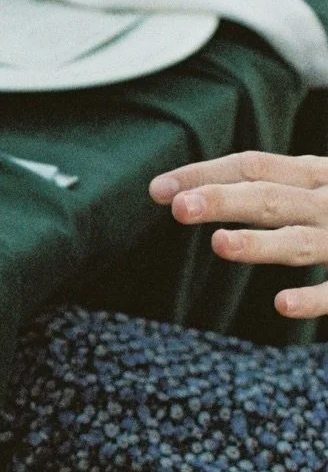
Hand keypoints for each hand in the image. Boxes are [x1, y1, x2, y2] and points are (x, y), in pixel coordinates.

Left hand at [150, 152, 327, 318]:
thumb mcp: (317, 186)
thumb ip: (274, 187)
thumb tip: (192, 196)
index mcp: (314, 175)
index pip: (252, 167)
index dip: (204, 175)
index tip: (159, 189)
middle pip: (269, 198)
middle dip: (224, 200)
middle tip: (180, 208)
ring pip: (299, 242)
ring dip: (261, 243)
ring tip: (220, 243)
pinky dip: (312, 299)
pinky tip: (281, 304)